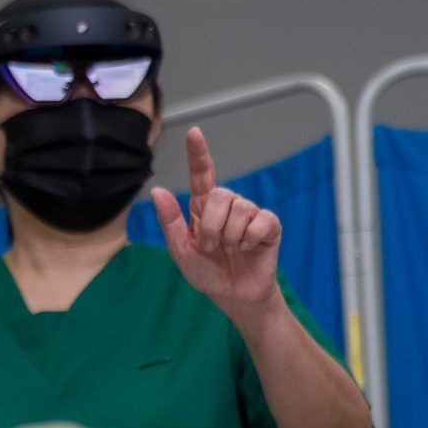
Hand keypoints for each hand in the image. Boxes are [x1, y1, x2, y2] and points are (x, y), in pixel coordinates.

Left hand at [150, 127, 282, 316]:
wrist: (232, 295)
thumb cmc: (206, 271)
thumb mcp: (181, 250)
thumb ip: (170, 221)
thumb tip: (158, 191)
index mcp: (202, 208)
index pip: (201, 174)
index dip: (198, 154)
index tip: (194, 132)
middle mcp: (227, 205)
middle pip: (220, 195)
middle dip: (212, 227)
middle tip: (212, 247)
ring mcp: (249, 214)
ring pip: (240, 209)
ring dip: (230, 237)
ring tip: (231, 250)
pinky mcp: (269, 226)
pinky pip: (260, 221)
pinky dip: (250, 239)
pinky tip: (248, 248)